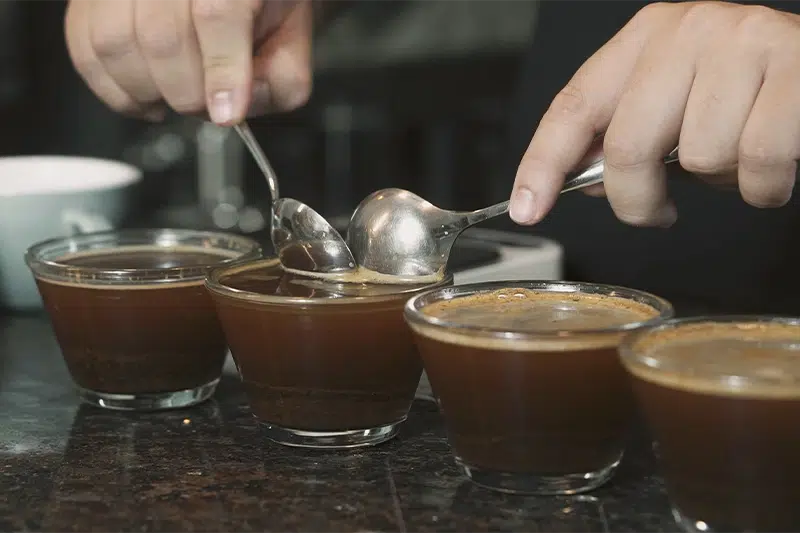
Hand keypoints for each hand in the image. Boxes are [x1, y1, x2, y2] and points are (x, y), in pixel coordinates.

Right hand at [65, 0, 312, 124]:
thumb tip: (234, 109)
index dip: (222, 71)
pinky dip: (111, 86)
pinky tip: (144, 93)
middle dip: (187, 92)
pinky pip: (83, 45)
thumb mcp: (294, 42)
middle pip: (162, 35)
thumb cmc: (262, 8)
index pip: (218, 12)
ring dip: (148, 91)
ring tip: (174, 96)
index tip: (227, 114)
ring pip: (115, 41)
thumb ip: (281, 79)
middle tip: (206, 104)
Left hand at [510, 2, 799, 226]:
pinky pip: (758, 160)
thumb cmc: (744, 89)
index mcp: (644, 38)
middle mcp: (686, 31)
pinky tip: (767, 172)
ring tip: (735, 160)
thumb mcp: (674, 102)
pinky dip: (762, 187)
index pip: (574, 107)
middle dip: (636, 201)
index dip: (544, 164)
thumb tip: (586, 181)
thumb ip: (627, 134)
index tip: (527, 209)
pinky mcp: (796, 67)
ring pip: (699, 157)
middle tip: (657, 213)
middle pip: (628, 146)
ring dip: (718, 182)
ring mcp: (742, 43)